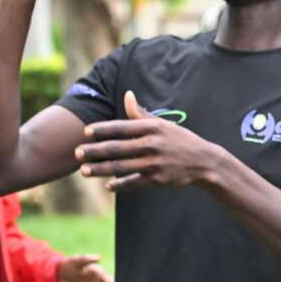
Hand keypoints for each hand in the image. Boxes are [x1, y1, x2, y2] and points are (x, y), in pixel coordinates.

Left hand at [76, 91, 229, 190]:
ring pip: (122, 167)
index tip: (86, 132)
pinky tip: (108, 185)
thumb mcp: (163, 124)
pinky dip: (121, 185)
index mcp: (152, 128)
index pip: (122, 127)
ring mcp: (155, 163)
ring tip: (84, 171)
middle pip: (117, 148)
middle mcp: (152, 144)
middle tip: (77, 153)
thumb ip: (141, 113)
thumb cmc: (180, 140)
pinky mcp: (158, 179)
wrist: (204, 161)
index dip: (103, 129)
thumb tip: (127, 95)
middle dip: (95, 151)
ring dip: (101, 169)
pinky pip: (135, 182)